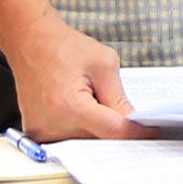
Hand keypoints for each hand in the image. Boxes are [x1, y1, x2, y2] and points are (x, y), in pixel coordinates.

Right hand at [9, 15, 142, 141]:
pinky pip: (68, 138)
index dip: (135, 132)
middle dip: (116, 130)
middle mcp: (52, 124)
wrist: (30, 41)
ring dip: (96, 129)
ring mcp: (41, 131)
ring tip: (95, 102)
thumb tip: (133, 121)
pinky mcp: (35, 132)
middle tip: (130, 117)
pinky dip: (81, 128)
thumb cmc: (63, 47)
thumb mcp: (104, 64)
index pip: (113, 131)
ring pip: (84, 142)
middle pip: (98, 141)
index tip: (152, 132)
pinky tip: (82, 108)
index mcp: (70, 107)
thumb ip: (119, 97)